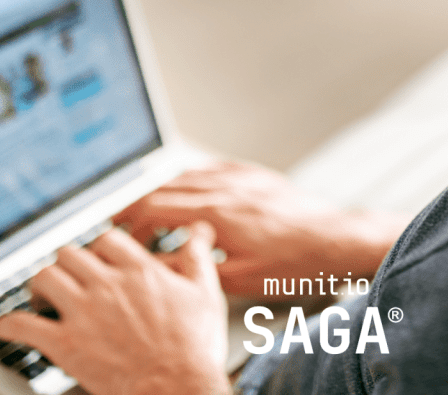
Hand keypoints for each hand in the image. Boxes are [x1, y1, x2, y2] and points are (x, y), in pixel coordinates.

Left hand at [0, 223, 228, 394]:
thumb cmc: (193, 348)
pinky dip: (10, 325)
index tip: (99, 260)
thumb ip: (197, 258)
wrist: (176, 389)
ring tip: (40, 296)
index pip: (107, 240)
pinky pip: (24, 326)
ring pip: (45, 278)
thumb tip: (199, 233)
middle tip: (67, 277)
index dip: (99, 249)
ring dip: (39, 285)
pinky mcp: (66, 344)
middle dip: (67, 264)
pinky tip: (7, 328)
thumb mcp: (205, 294)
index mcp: (139, 270)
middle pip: (71, 254)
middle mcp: (107, 284)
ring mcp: (83, 313)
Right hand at [114, 160, 410, 298]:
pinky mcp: (255, 174)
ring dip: (163, 191)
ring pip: (187, 175)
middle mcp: (224, 187)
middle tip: (123, 220)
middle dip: (139, 204)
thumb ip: (194, 270)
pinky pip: (212, 168)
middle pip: (165, 188)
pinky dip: (191, 180)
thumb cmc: (293, 263)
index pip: (155, 208)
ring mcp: (240, 177)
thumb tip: (162, 267)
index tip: (114, 230)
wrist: (334, 239)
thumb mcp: (238, 279)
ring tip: (151, 209)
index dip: (128, 220)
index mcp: (215, 212)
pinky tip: (190, 190)